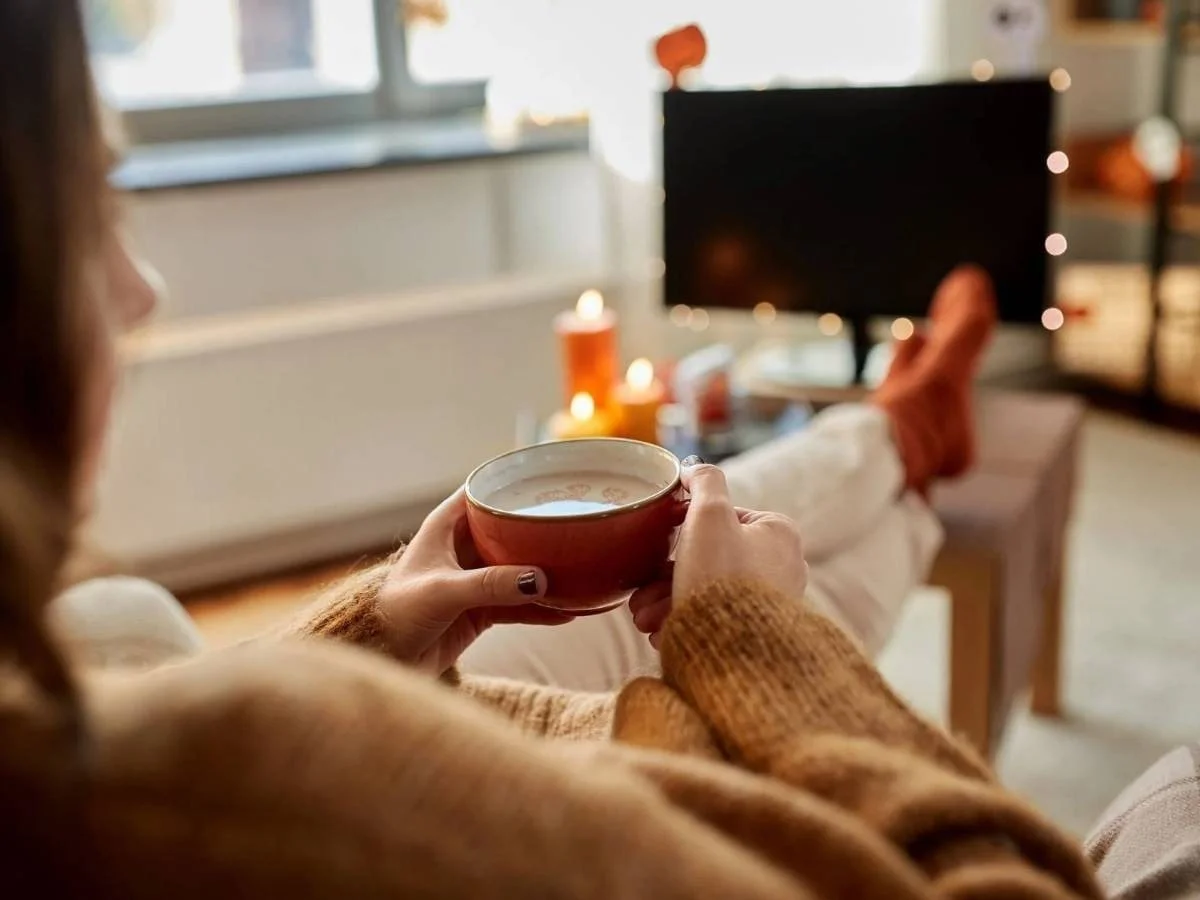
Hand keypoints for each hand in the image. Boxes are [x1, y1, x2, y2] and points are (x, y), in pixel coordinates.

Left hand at [377, 488, 573, 673]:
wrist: (381, 661)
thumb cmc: (394, 615)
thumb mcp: (442, 592)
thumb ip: (489, 584)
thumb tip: (539, 579)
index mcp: (446, 527)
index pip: (483, 492)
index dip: (513, 483)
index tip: (549, 480)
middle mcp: (462, 548)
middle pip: (510, 529)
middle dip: (541, 529)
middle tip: (578, 524)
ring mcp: (474, 579)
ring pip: (519, 568)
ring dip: (547, 572)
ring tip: (583, 571)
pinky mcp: (480, 610)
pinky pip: (519, 605)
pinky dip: (542, 609)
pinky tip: (571, 612)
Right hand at [629, 460, 807, 646]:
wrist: (736, 653)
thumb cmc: (724, 580)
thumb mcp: (709, 515)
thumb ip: (704, 482)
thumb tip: (692, 468)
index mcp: (779, 533)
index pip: (721, 520)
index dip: (681, 533)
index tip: (657, 550)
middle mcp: (782, 567)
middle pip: (706, 560)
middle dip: (663, 579)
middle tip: (639, 597)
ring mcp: (769, 604)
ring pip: (704, 591)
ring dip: (664, 602)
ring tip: (644, 621)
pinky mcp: (756, 635)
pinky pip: (712, 621)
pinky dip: (682, 624)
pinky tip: (662, 634)